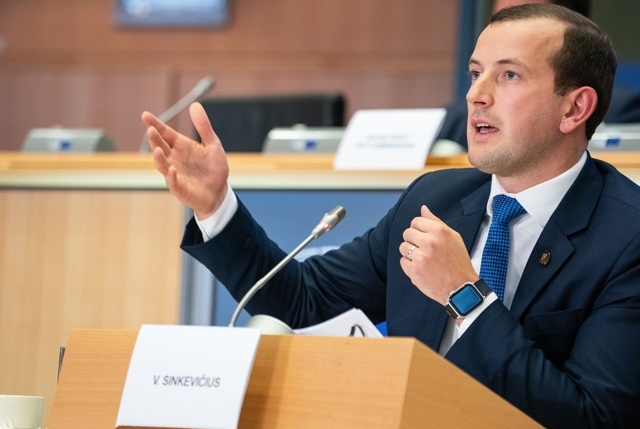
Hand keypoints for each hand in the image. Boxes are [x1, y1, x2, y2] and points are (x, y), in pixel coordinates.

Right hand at [141, 102, 228, 218]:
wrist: (219, 192)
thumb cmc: (213, 168)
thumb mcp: (212, 144)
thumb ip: (204, 126)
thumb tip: (195, 104)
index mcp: (180, 146)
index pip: (165, 133)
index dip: (155, 124)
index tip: (145, 115)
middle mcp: (174, 158)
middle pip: (160, 146)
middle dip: (155, 139)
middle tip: (151, 130)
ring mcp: (175, 174)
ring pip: (162, 165)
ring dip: (159, 158)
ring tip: (158, 150)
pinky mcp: (180, 189)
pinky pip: (173, 183)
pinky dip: (171, 177)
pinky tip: (172, 170)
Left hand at [399, 205, 477, 305]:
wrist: (461, 288)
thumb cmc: (458, 261)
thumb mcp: (453, 237)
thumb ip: (435, 221)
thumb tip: (422, 208)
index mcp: (439, 231)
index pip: (415, 221)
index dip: (419, 229)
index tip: (424, 237)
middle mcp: (429, 242)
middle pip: (407, 233)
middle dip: (413, 240)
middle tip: (424, 249)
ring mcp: (420, 257)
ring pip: (403, 247)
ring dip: (410, 253)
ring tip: (423, 259)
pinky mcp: (414, 271)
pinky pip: (402, 261)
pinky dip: (410, 265)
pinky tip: (422, 268)